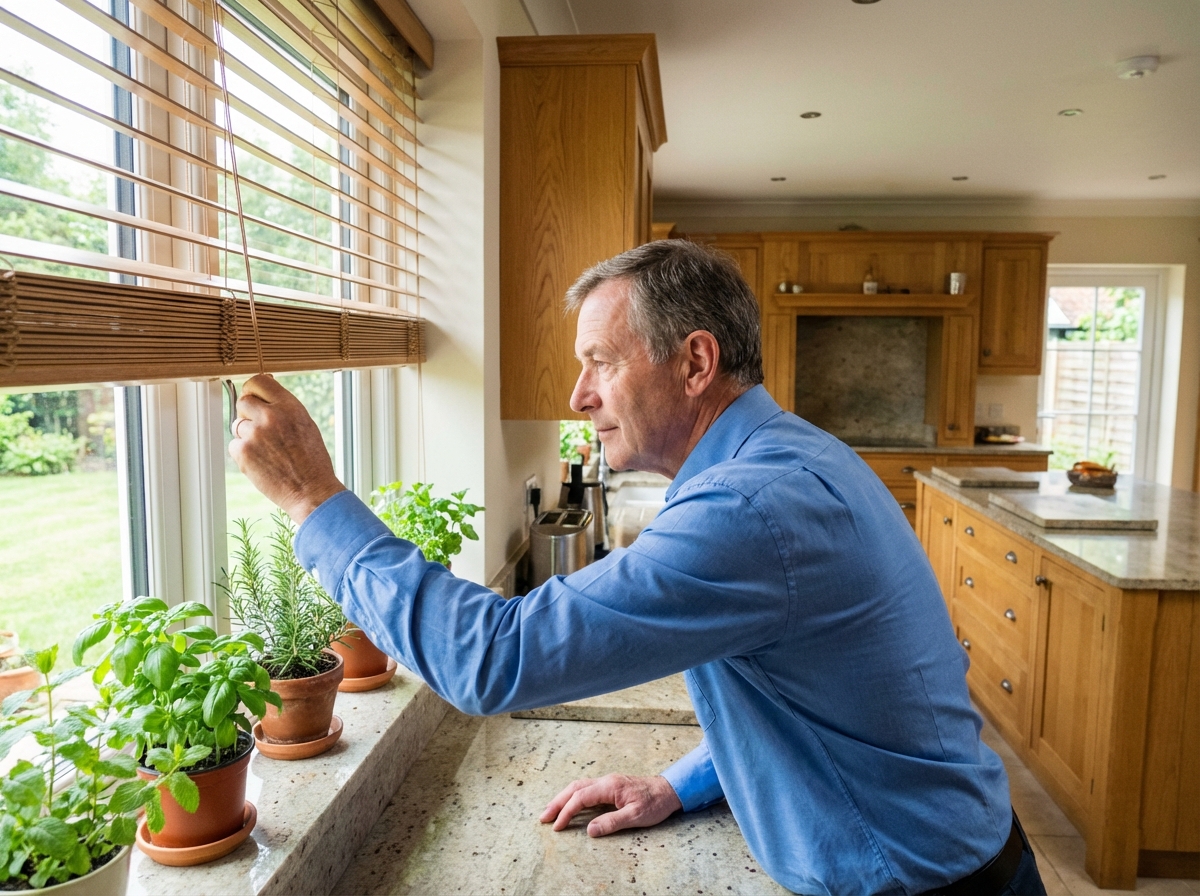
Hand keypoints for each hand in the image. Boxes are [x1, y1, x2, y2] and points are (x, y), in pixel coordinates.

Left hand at [227, 374, 345, 523]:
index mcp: (290, 406)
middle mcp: (271, 416)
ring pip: (237, 425)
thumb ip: (284, 409)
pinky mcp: (243, 452)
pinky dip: (244, 454)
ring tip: (268, 452)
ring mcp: (255, 434)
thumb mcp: (305, 425)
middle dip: (249, 414)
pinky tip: (262, 463)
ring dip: (247, 436)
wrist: (311, 491)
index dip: (253, 390)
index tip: (255, 398)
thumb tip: (261, 396)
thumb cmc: (311, 461)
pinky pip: (234, 445)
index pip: (258, 381)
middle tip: (262, 430)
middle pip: (243, 401)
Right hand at [540, 774, 681, 836]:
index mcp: (610, 786)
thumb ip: (612, 822)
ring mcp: (608, 782)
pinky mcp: (611, 786)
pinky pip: (587, 788)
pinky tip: (570, 803)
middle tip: (543, 817)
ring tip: (551, 811)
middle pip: (575, 788)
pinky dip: (574, 796)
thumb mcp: (636, 816)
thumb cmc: (655, 803)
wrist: (670, 790)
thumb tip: (589, 830)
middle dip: (557, 802)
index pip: (581, 798)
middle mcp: (606, 781)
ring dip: (563, 798)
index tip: (557, 826)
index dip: (566, 812)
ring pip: (579, 786)